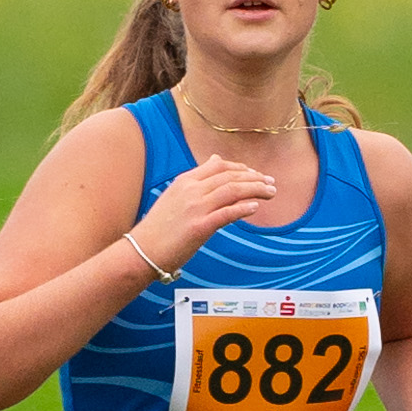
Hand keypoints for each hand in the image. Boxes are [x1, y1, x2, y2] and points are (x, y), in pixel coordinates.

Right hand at [133, 154, 281, 273]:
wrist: (141, 251)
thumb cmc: (159, 228)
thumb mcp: (175, 195)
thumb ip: (197, 178)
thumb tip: (216, 159)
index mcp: (185, 181)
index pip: (219, 166)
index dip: (241, 168)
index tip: (255, 174)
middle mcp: (191, 190)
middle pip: (230, 176)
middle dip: (255, 178)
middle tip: (271, 183)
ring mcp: (195, 208)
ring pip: (233, 191)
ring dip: (256, 190)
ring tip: (271, 193)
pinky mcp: (199, 227)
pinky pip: (227, 213)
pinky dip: (243, 208)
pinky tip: (255, 207)